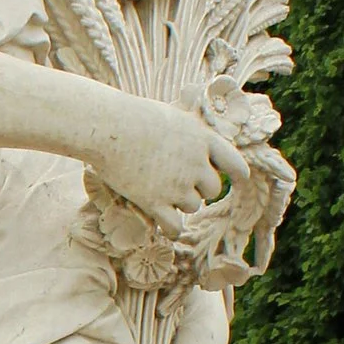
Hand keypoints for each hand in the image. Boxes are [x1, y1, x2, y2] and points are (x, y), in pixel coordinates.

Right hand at [88, 97, 247, 229]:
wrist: (106, 127)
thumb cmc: (133, 115)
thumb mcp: (172, 115)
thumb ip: (191, 130)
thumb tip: (199, 128)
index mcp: (203, 139)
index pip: (235, 163)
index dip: (236, 174)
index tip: (237, 180)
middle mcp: (195, 164)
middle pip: (213, 189)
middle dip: (199, 188)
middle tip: (178, 181)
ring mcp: (176, 185)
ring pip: (193, 207)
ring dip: (180, 203)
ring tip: (160, 190)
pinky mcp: (155, 203)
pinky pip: (175, 227)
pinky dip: (171, 228)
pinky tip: (165, 225)